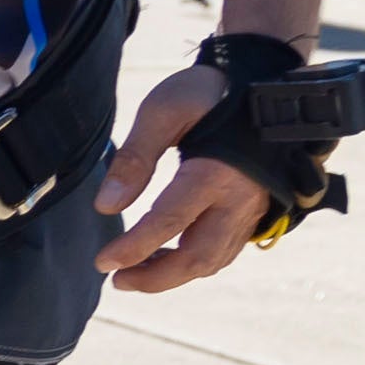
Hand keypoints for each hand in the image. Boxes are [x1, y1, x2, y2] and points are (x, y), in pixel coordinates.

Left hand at [89, 64, 266, 291]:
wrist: (261, 84)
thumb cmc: (208, 92)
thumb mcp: (164, 109)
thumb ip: (135, 158)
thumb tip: (106, 206)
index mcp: (216, 172)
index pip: (170, 221)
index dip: (135, 247)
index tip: (103, 263)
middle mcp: (240, 199)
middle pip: (198, 256)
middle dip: (156, 277)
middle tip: (116, 279)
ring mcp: (252, 208)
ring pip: (214, 259)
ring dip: (174, 274)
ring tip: (134, 273)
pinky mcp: (254, 211)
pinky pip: (225, 249)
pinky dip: (194, 262)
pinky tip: (167, 258)